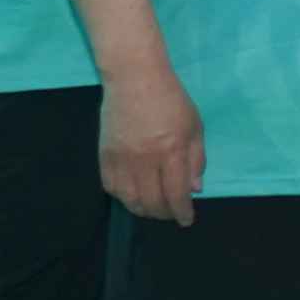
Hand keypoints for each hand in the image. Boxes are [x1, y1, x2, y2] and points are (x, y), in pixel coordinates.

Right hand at [98, 63, 204, 225]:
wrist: (134, 79)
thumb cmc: (171, 100)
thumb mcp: (194, 127)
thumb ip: (196, 160)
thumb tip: (194, 189)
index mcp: (171, 151)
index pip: (176, 193)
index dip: (182, 212)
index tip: (187, 220)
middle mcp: (145, 159)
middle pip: (151, 201)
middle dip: (163, 214)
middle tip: (171, 214)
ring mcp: (121, 158)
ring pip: (129, 198)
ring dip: (142, 210)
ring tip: (152, 209)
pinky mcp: (104, 154)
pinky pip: (110, 186)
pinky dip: (122, 197)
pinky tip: (132, 196)